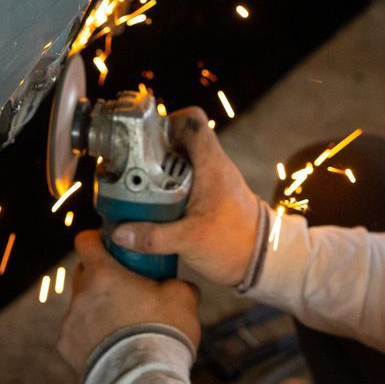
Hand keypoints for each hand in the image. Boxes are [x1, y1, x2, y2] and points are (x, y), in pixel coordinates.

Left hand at [57, 231, 200, 374]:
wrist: (143, 379)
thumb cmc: (162, 332)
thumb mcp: (183, 298)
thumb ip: (176, 283)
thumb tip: (179, 285)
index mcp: (103, 273)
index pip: (85, 241)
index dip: (96, 240)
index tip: (108, 246)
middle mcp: (80, 294)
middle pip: (82, 273)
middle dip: (99, 277)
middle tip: (123, 288)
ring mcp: (70, 322)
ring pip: (81, 306)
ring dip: (96, 309)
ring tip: (122, 326)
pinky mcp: (66, 348)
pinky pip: (77, 334)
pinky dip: (90, 336)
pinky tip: (112, 347)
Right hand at [111, 107, 260, 285]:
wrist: (264, 262)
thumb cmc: (235, 245)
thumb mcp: (189, 241)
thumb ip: (154, 236)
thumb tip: (120, 233)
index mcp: (211, 165)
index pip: (193, 121)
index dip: (167, 121)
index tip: (145, 140)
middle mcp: (212, 167)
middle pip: (179, 141)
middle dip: (153, 152)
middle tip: (132, 169)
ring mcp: (212, 181)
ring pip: (179, 163)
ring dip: (158, 172)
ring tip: (136, 189)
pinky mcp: (210, 197)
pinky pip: (183, 182)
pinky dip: (167, 189)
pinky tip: (151, 207)